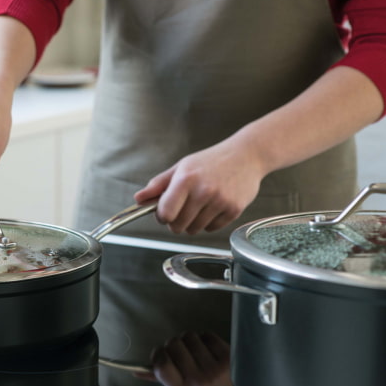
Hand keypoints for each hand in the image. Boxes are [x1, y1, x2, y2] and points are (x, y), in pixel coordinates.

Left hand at [134, 138, 265, 234]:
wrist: (246, 155)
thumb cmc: (211, 161)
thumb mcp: (182, 167)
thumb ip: (158, 185)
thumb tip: (138, 199)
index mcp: (186, 179)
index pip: (165, 213)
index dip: (161, 216)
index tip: (164, 212)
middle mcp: (203, 191)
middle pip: (178, 226)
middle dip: (176, 222)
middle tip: (182, 209)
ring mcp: (220, 201)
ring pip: (194, 230)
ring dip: (192, 223)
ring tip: (199, 206)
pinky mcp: (234, 210)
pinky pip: (211, 229)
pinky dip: (209, 222)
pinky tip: (213, 206)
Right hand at [136, 331, 233, 385]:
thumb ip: (158, 377)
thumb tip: (135, 371)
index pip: (160, 364)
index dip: (158, 353)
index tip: (162, 353)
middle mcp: (197, 380)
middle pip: (173, 344)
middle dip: (175, 343)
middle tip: (181, 351)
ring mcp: (213, 367)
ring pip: (189, 336)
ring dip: (190, 339)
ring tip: (197, 350)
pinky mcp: (226, 355)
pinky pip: (206, 334)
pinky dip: (205, 337)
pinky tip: (209, 348)